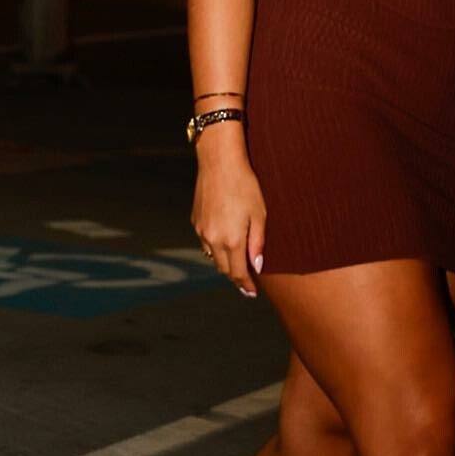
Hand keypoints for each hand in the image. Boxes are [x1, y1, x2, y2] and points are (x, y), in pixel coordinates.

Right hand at [191, 132, 265, 296]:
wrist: (219, 162)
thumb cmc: (245, 185)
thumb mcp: (259, 214)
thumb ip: (258, 243)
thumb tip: (257, 266)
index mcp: (231, 240)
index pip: (237, 273)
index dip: (245, 285)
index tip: (252, 293)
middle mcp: (213, 239)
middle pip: (224, 269)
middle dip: (235, 276)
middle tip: (246, 281)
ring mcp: (201, 231)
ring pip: (213, 256)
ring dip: (225, 262)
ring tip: (237, 262)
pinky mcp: (195, 221)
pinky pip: (205, 242)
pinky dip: (216, 247)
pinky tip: (225, 241)